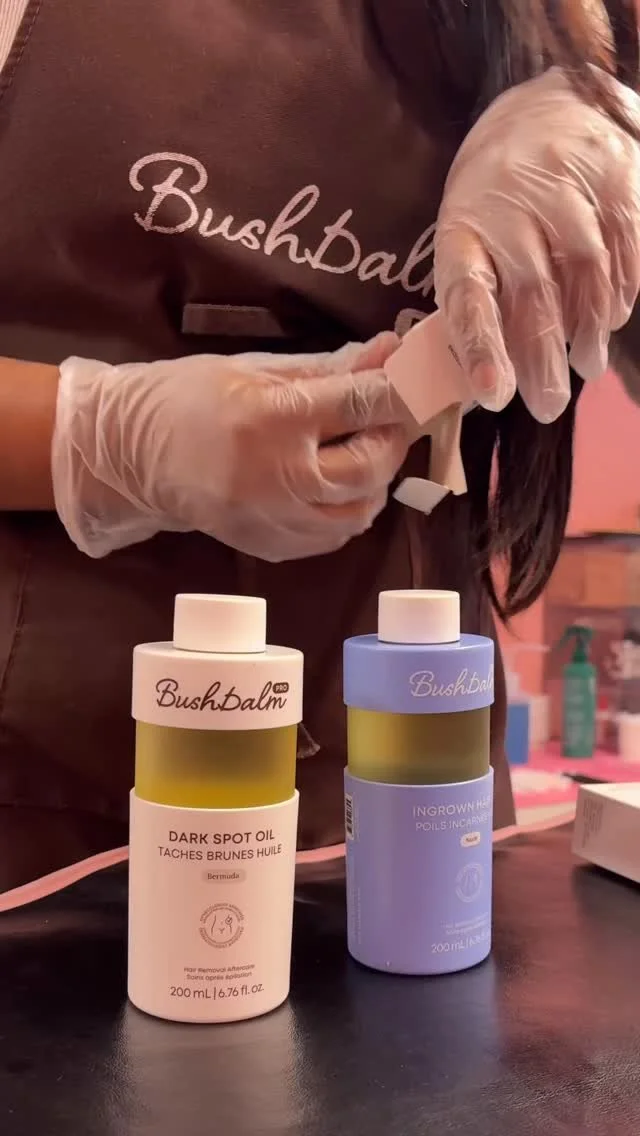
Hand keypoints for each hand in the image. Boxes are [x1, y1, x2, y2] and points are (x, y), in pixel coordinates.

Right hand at [52, 333, 409, 560]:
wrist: (132, 454)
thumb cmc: (191, 398)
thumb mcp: (258, 369)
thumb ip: (330, 368)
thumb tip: (391, 352)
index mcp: (273, 418)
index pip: (363, 405)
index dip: (404, 392)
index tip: (424, 380)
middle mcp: (279, 476)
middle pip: (371, 465)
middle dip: (394, 438)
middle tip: (392, 418)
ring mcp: (275, 520)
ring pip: (360, 509)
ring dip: (377, 479)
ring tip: (364, 451)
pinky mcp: (271, 547)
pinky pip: (334, 536)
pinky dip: (348, 510)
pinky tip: (337, 486)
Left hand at [434, 67, 639, 422]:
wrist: (546, 101)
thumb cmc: (498, 197)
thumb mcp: (472, 239)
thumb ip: (483, 300)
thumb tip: (490, 381)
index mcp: (463, 227)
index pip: (469, 294)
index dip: (481, 347)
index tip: (494, 395)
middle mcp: (510, 202)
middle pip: (532, 292)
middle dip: (542, 358)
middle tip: (547, 406)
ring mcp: (566, 183)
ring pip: (586, 271)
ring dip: (588, 330)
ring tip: (586, 366)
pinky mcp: (615, 172)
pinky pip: (626, 245)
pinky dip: (624, 291)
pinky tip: (614, 318)